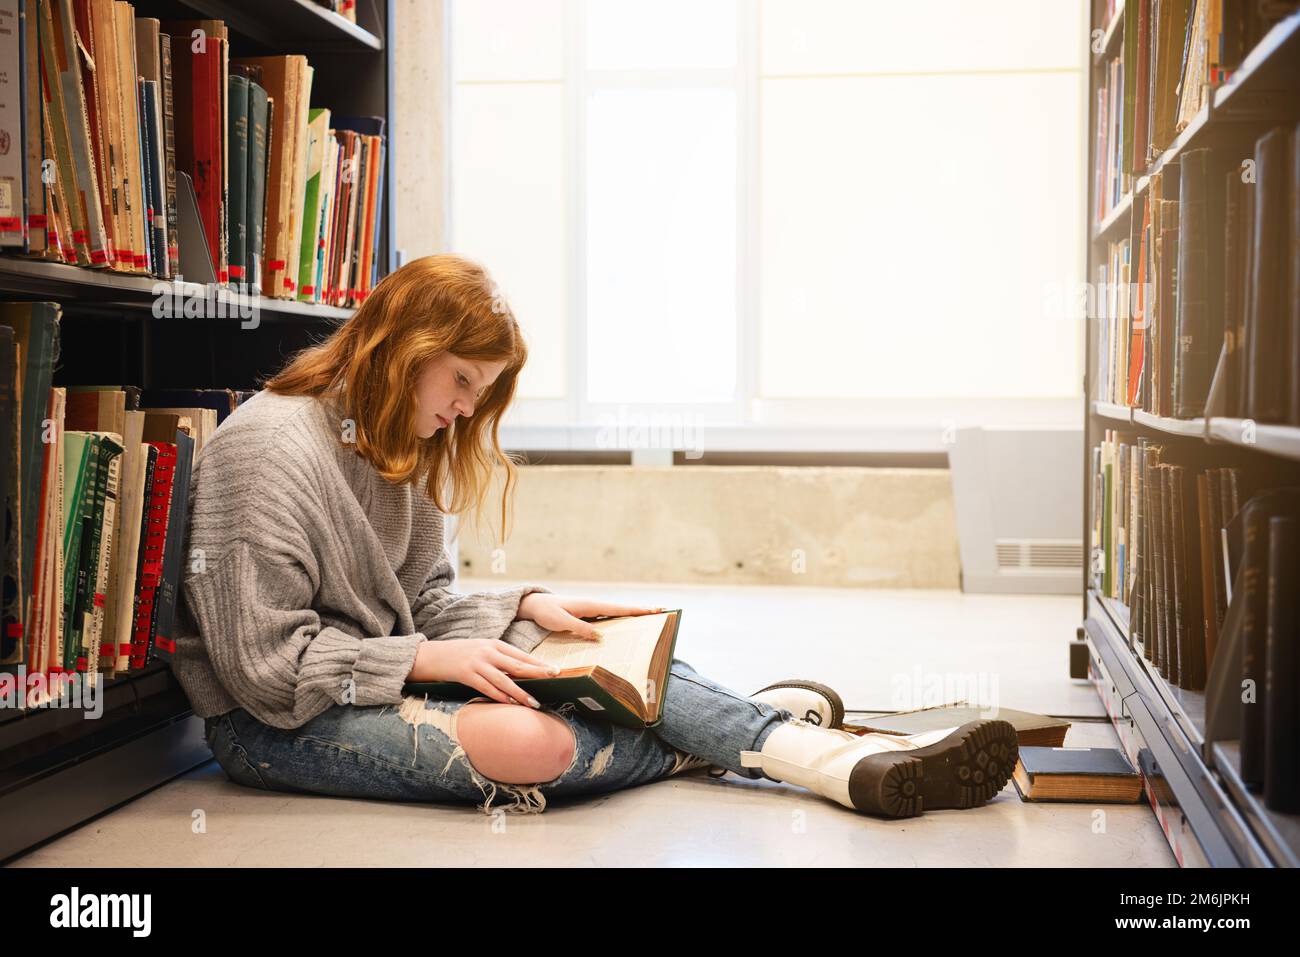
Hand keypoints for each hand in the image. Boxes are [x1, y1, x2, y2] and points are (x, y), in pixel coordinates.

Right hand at [410, 639, 559, 707]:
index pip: (521, 654)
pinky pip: (487, 688)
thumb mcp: (480, 649)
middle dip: (538, 673)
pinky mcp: (466, 674)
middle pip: (518, 664)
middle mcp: (488, 652)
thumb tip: (521, 671)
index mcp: (494, 643)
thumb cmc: (458, 654)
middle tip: (554, 679)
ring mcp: (477, 663)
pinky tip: (510, 704)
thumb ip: (499, 657)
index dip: (539, 662)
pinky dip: (500, 696)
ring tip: (534, 702)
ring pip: (505, 680)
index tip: (555, 669)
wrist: (429, 655)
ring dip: (520, 692)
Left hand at [516, 594, 664, 640]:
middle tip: (660, 613)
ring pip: (615, 616)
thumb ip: (581, 628)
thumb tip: (602, 636)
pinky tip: (623, 630)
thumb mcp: (562, 621)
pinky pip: (605, 621)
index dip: (637, 610)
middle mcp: (593, 607)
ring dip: (630, 618)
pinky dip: (617, 623)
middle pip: (621, 611)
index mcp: (590, 605)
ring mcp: (590, 612)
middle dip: (640, 612)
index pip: (618, 609)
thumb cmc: (546, 612)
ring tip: (647, 622)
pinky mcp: (585, 618)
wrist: (534, 606)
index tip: (655, 610)